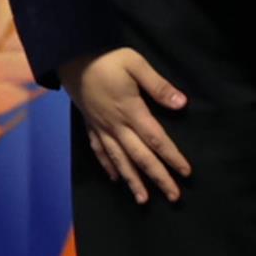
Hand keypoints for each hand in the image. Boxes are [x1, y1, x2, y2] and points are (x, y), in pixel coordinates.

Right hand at [61, 48, 188, 203]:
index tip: (186, 172)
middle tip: (173, 197)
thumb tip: (181, 103)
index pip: (155, 139)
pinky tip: (115, 178)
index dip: (172, 157)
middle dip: (157, 177)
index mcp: (130, 110)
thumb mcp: (135, 64)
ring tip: (143, 199)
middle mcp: (116, 124)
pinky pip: (99, 150)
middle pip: (140, 156)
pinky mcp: (90, 124)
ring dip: (132, 181)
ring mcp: (101, 127)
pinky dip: (108, 166)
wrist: (70, 56)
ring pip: (119, 159)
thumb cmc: (106, 58)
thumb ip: (158, 85)